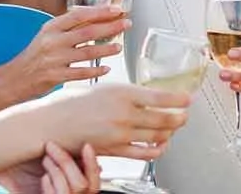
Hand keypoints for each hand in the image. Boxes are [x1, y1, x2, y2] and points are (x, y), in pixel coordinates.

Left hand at [0, 142, 100, 193]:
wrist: (1, 192)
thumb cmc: (24, 182)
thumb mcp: (52, 170)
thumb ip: (67, 163)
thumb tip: (82, 147)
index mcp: (77, 192)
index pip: (94, 182)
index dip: (92, 163)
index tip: (86, 145)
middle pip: (82, 184)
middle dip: (67, 161)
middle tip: (51, 146)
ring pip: (70, 188)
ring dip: (56, 169)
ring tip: (44, 159)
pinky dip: (50, 184)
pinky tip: (43, 178)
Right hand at [1, 6, 129, 97]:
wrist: (14, 79)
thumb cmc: (35, 56)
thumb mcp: (47, 36)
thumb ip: (68, 28)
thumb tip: (96, 18)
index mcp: (51, 27)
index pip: (79, 15)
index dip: (100, 11)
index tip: (117, 9)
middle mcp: (53, 41)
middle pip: (87, 31)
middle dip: (110, 27)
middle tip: (126, 24)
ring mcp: (54, 60)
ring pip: (87, 52)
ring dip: (106, 49)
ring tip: (118, 47)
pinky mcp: (55, 77)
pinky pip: (80, 73)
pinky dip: (95, 71)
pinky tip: (106, 69)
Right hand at [36, 83, 190, 158]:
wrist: (52, 123)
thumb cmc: (73, 102)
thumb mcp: (104, 87)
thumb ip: (127, 93)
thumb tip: (147, 96)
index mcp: (122, 92)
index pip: (161, 97)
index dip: (180, 99)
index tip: (189, 99)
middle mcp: (124, 113)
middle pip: (164, 119)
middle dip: (179, 118)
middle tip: (185, 115)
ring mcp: (120, 134)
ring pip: (157, 136)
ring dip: (170, 132)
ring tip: (175, 127)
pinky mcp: (114, 150)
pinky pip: (144, 153)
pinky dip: (156, 149)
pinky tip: (159, 145)